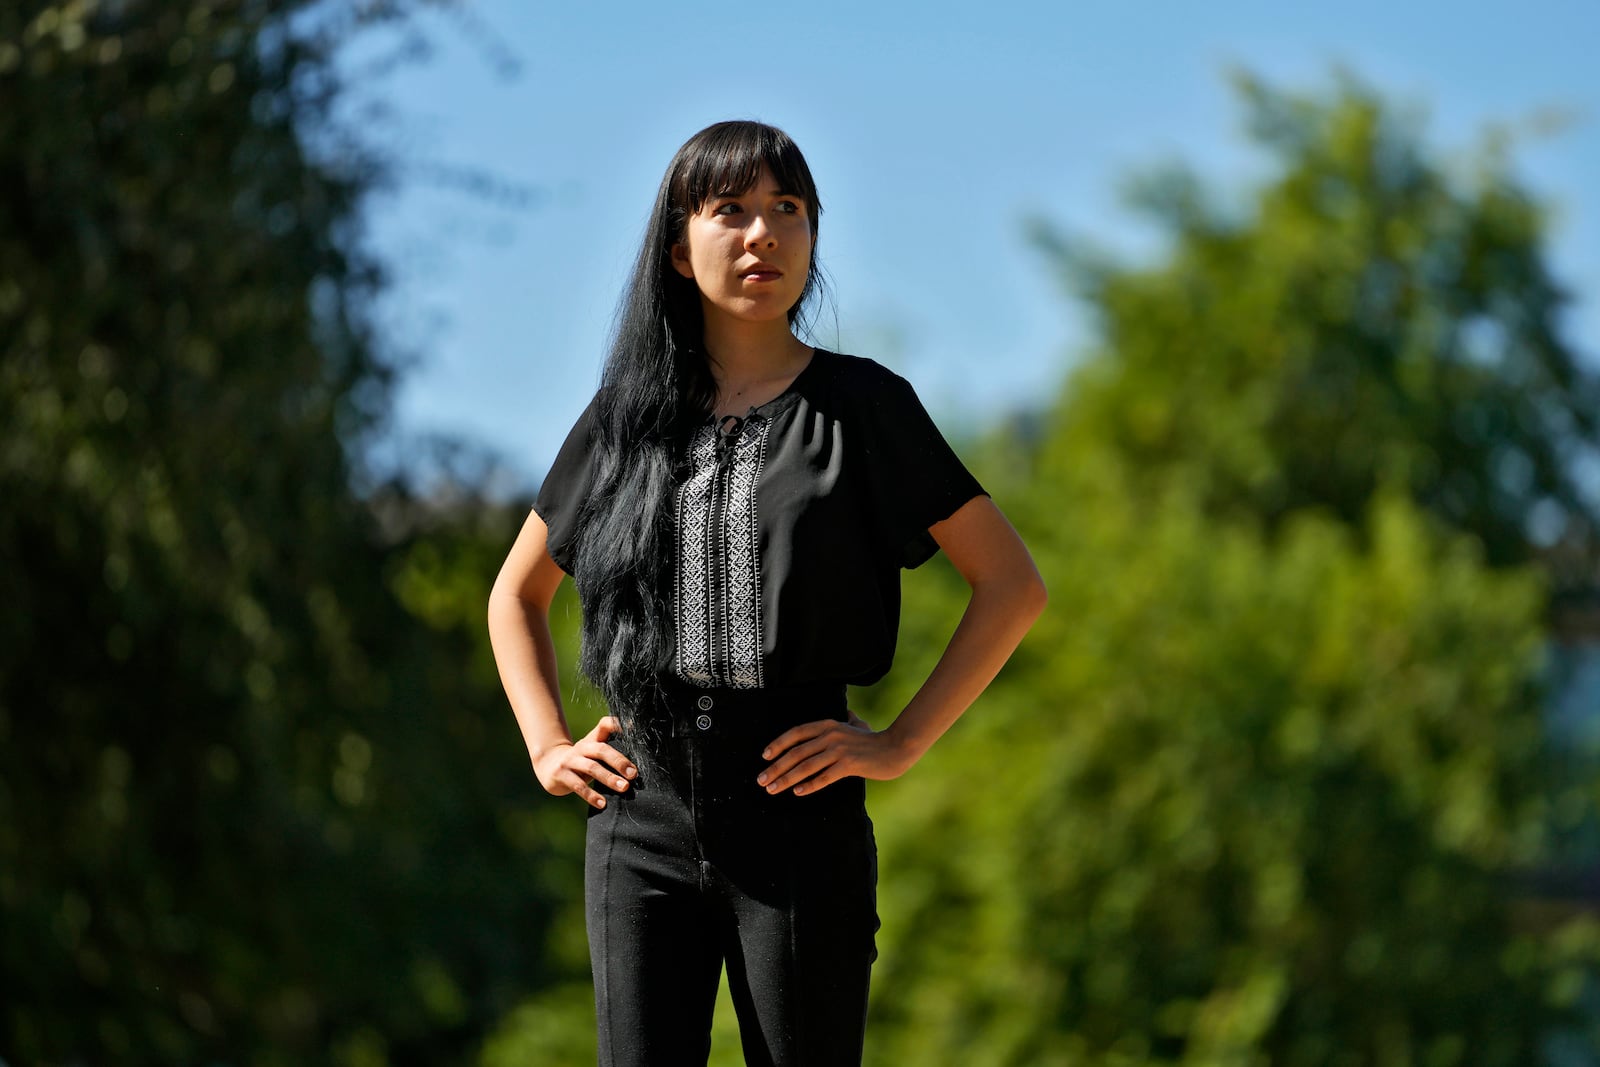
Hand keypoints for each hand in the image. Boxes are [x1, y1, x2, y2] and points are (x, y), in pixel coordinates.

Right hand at [532, 715, 637, 808]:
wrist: (548, 766)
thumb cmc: (580, 760)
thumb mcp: (592, 751)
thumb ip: (610, 749)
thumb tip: (635, 757)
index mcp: (591, 740)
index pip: (604, 726)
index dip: (616, 725)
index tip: (632, 728)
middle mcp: (581, 747)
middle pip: (601, 750)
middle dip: (619, 761)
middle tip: (633, 774)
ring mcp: (570, 760)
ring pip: (591, 768)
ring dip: (609, 778)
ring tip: (624, 788)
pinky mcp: (561, 775)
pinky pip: (578, 786)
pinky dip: (591, 796)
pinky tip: (603, 803)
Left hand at [757, 710, 912, 795]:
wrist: (896, 749)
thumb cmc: (874, 740)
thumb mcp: (858, 725)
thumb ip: (849, 720)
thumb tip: (848, 713)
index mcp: (828, 724)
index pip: (796, 733)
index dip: (778, 744)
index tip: (764, 757)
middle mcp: (831, 734)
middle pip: (796, 752)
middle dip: (776, 767)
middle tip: (762, 780)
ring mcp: (839, 749)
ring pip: (806, 765)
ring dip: (786, 779)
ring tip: (772, 790)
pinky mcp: (849, 764)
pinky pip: (824, 776)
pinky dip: (809, 785)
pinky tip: (797, 792)